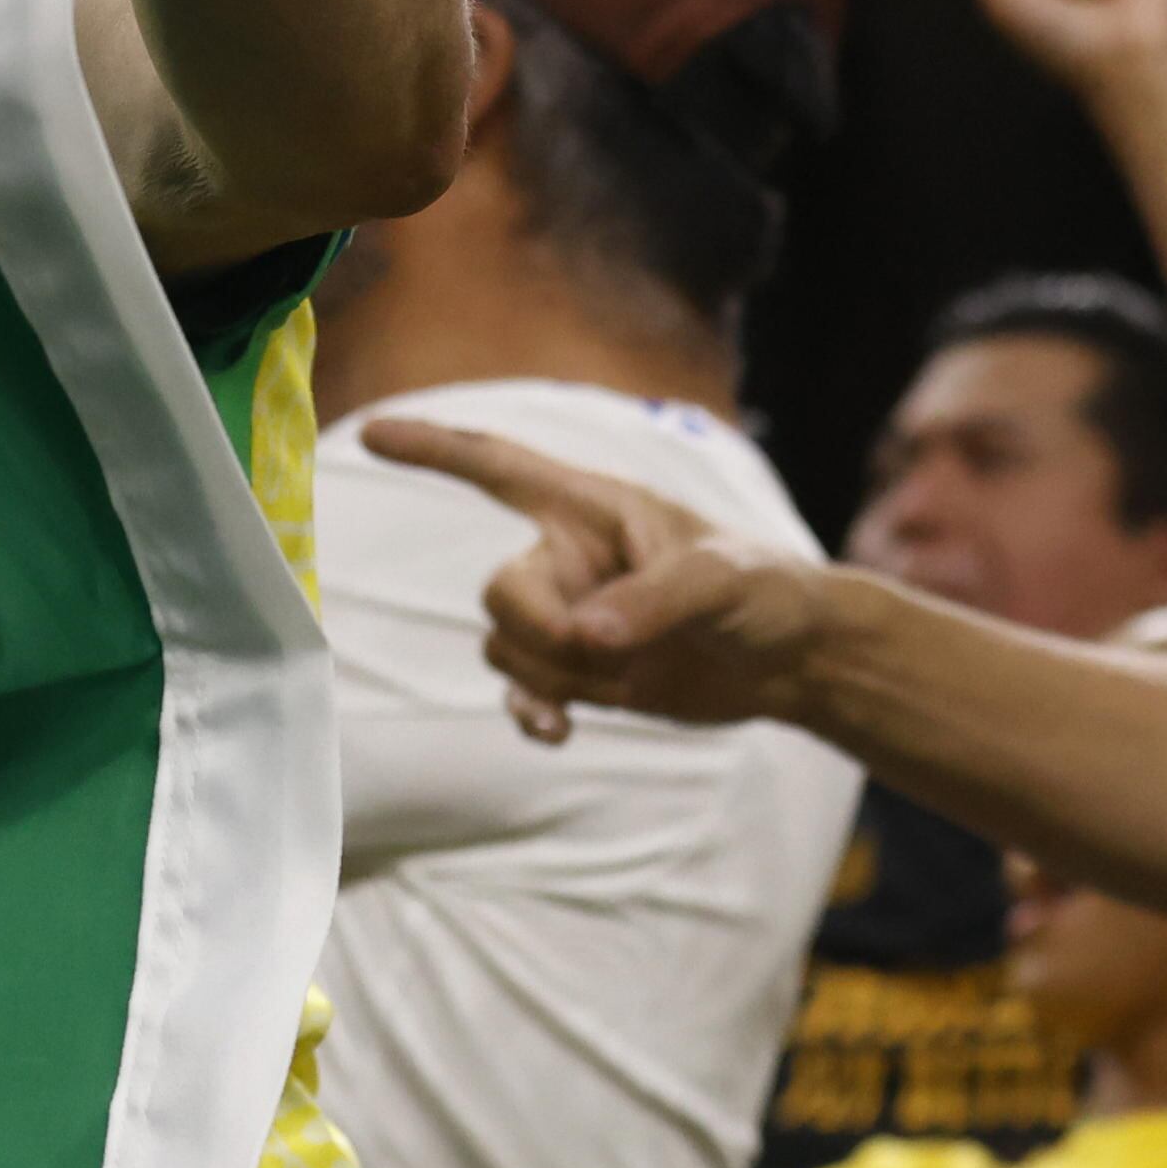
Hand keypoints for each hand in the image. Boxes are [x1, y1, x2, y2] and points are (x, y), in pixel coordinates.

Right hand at [385, 416, 838, 742]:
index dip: (436, 449)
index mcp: (597, 508)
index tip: (373, 434)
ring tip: (631, 673)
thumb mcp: (723, 582)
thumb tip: (584, 636)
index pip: (500, 467)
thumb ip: (654, 602)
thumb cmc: (767, 591)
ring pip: (506, 648)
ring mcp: (571, 615)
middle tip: (602, 647)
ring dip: (556, 675)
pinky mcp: (579, 668)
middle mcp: (572, 557)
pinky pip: (521, 690)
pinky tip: (558, 733)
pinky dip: (532, 711)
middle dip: (540, 631)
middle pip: (499, 592)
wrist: (793, 659)